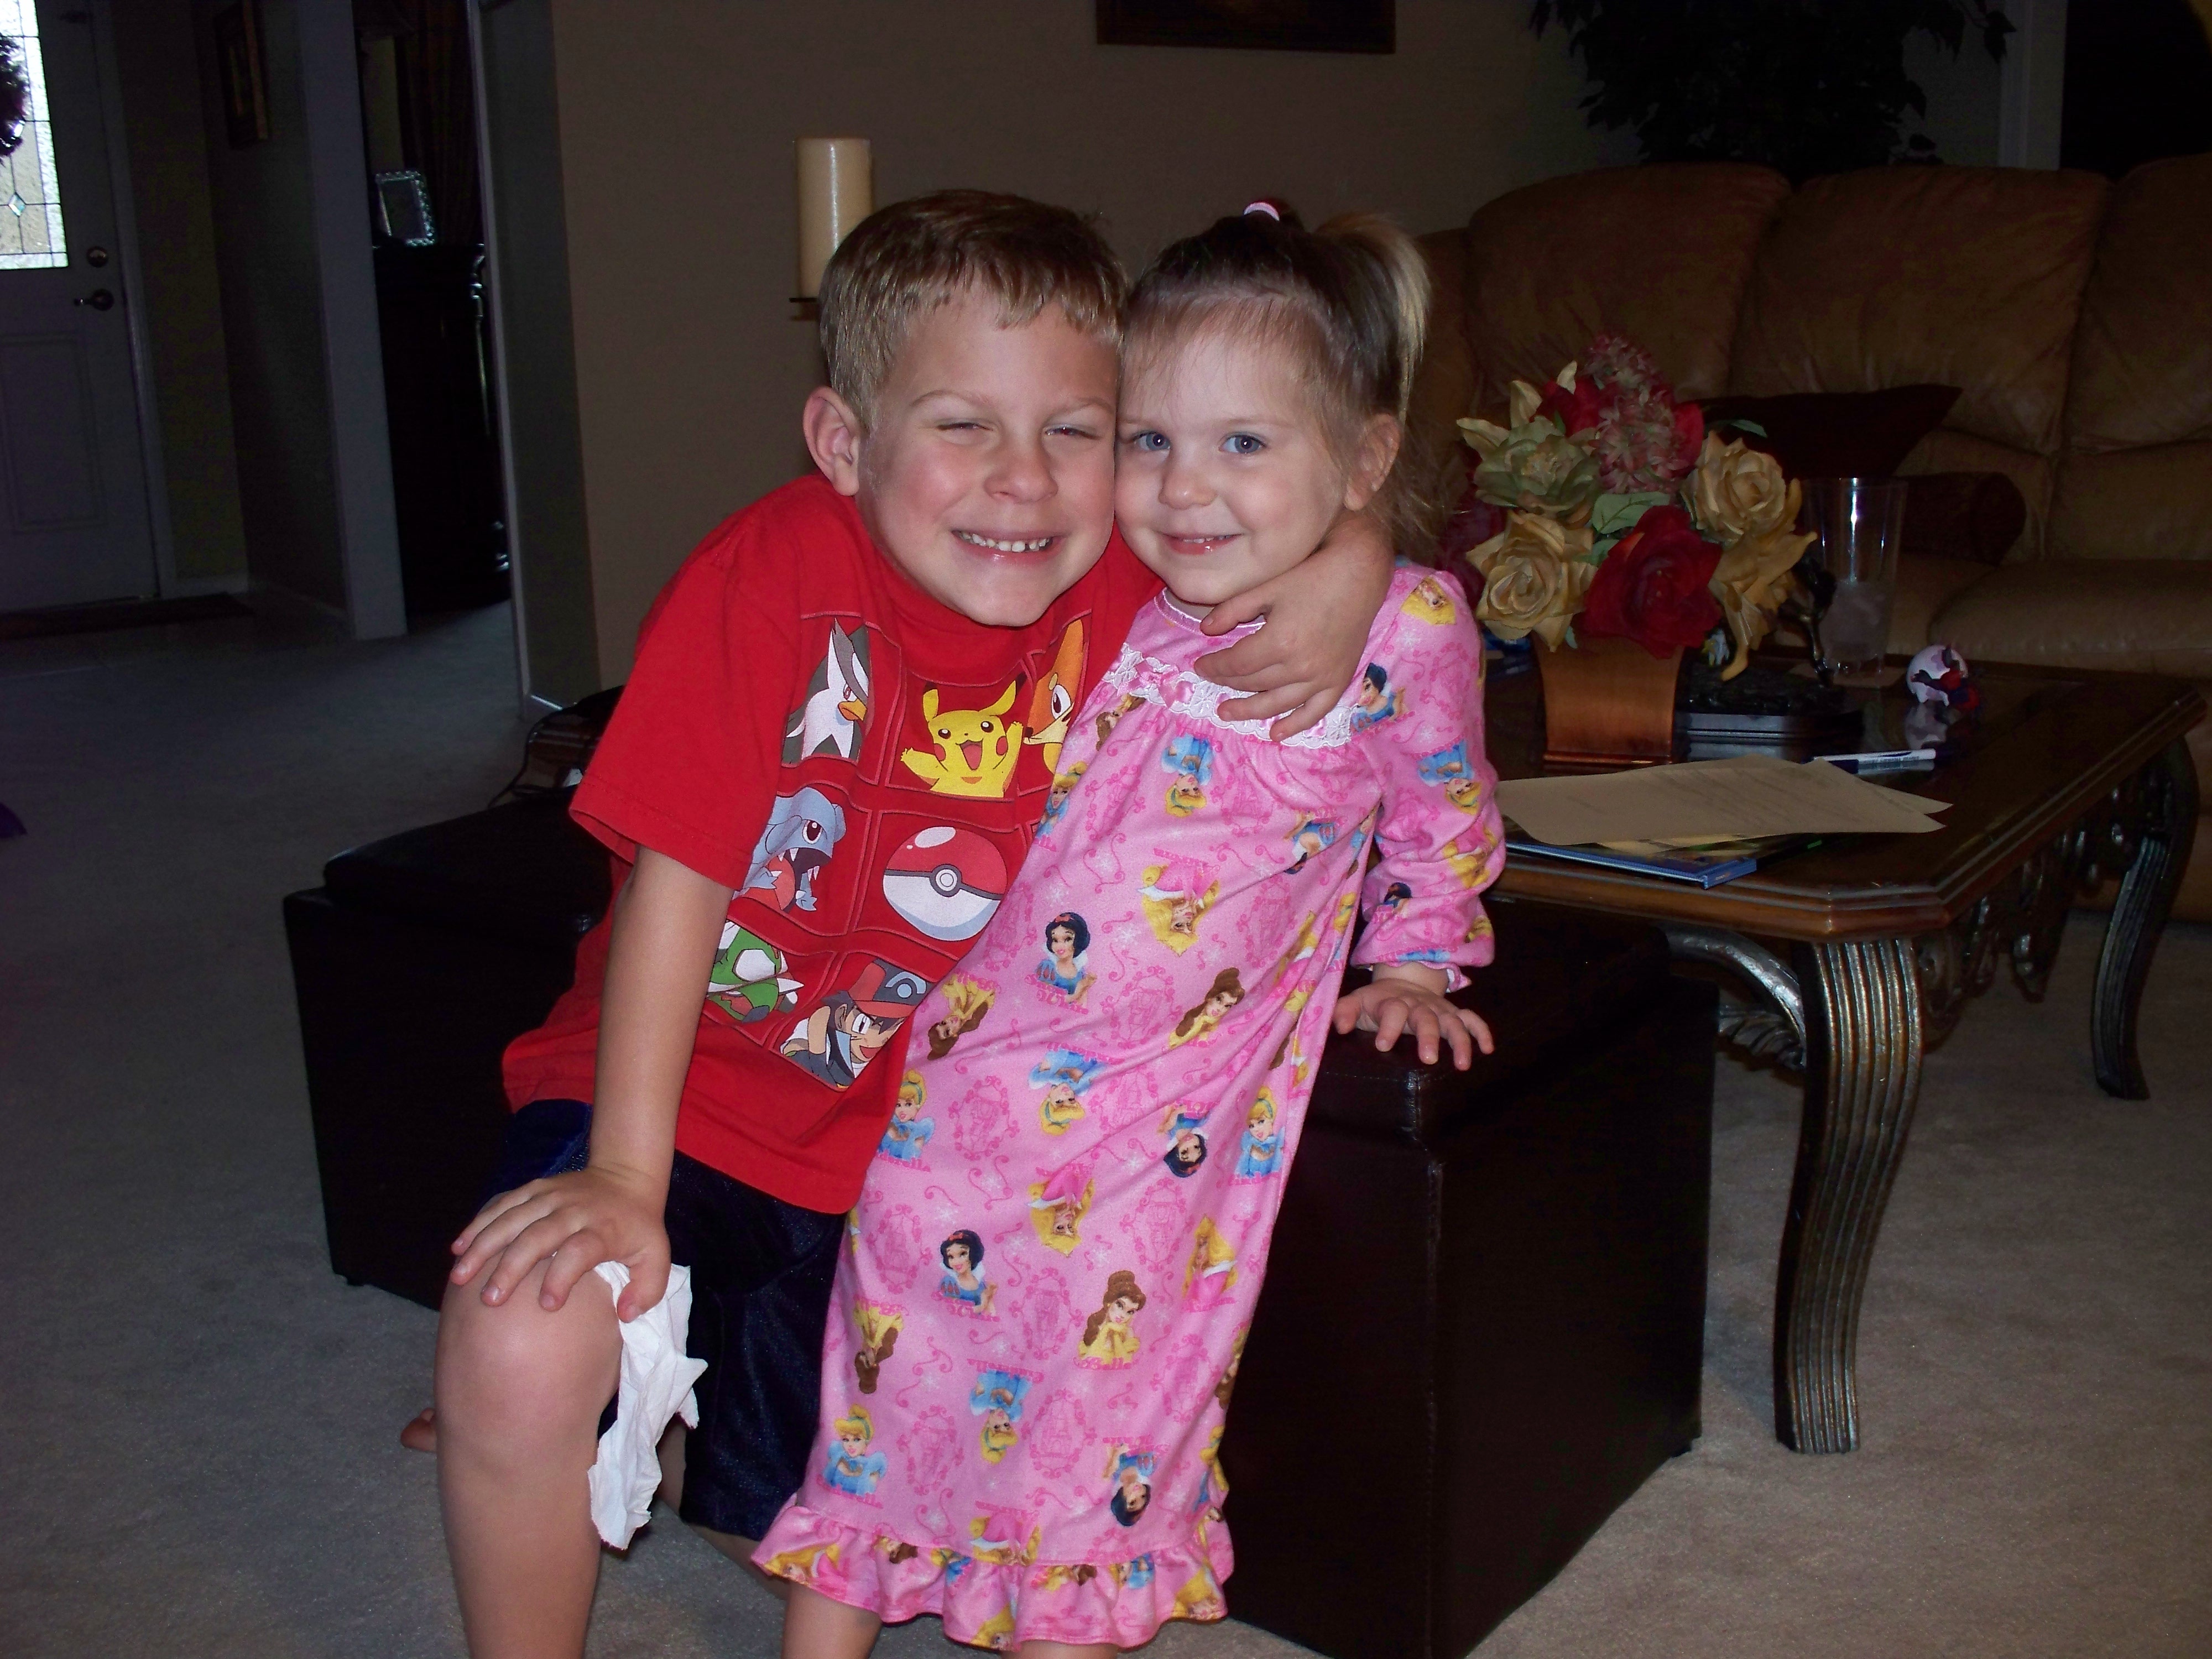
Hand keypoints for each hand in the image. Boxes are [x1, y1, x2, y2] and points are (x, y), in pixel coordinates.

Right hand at [449, 1163, 671, 1319]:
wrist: (627, 1177)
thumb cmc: (638, 1228)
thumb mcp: (656, 1257)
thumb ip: (647, 1289)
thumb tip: (625, 1315)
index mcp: (603, 1230)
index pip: (580, 1251)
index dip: (563, 1276)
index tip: (546, 1305)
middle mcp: (574, 1211)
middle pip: (538, 1236)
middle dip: (512, 1267)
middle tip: (490, 1300)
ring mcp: (551, 1196)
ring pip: (513, 1219)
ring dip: (484, 1246)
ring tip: (460, 1276)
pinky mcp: (535, 1188)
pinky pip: (503, 1203)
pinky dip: (479, 1223)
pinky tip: (458, 1248)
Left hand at [1194, 509, 1394, 738]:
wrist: (1358, 576)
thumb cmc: (1310, 577)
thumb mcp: (1266, 587)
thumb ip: (1232, 610)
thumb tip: (1205, 629)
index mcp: (1279, 641)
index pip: (1237, 663)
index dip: (1214, 667)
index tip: (1199, 666)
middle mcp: (1299, 665)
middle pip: (1253, 683)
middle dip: (1227, 683)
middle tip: (1211, 682)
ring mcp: (1320, 677)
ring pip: (1277, 702)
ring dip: (1249, 710)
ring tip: (1227, 712)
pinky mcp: (1338, 681)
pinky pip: (1314, 712)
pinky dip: (1294, 725)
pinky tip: (1275, 733)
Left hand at [1333, 966, 1494, 1069]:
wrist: (1401, 982)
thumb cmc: (1376, 1002)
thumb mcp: (1356, 1002)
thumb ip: (1344, 1012)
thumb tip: (1339, 1027)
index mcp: (1392, 1002)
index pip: (1392, 1011)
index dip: (1388, 1026)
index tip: (1383, 1045)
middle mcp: (1418, 1005)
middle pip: (1426, 1018)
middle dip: (1429, 1037)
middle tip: (1429, 1059)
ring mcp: (1439, 1009)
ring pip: (1453, 1022)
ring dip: (1460, 1041)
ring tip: (1462, 1064)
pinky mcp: (1454, 1013)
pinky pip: (1472, 1020)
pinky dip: (1481, 1032)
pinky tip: (1488, 1050)